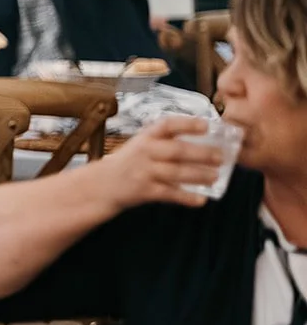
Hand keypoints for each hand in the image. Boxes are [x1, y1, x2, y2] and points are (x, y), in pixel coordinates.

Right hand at [96, 116, 227, 209]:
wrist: (102, 184)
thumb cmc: (129, 163)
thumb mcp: (141, 145)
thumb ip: (165, 142)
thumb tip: (206, 143)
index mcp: (146, 137)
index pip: (167, 125)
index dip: (188, 124)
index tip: (206, 125)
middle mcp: (145, 152)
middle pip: (177, 150)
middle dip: (202, 154)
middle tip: (221, 157)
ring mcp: (144, 172)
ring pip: (176, 173)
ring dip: (199, 175)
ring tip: (215, 177)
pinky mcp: (144, 191)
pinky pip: (169, 194)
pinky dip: (186, 198)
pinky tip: (201, 200)